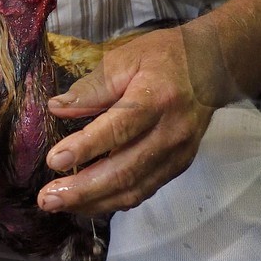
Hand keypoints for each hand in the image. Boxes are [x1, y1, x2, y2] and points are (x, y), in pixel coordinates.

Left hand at [37, 27, 216, 215]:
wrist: (213, 66)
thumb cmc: (164, 57)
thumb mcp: (126, 58)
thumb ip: (92, 87)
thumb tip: (57, 108)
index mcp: (157, 98)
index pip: (119, 130)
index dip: (86, 148)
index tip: (54, 160)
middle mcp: (171, 132)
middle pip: (125, 170)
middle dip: (83, 189)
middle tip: (47, 199)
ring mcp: (178, 154)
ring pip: (133, 189)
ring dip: (94, 202)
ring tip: (59, 204)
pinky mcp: (178, 166)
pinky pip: (143, 190)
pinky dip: (112, 200)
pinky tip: (86, 201)